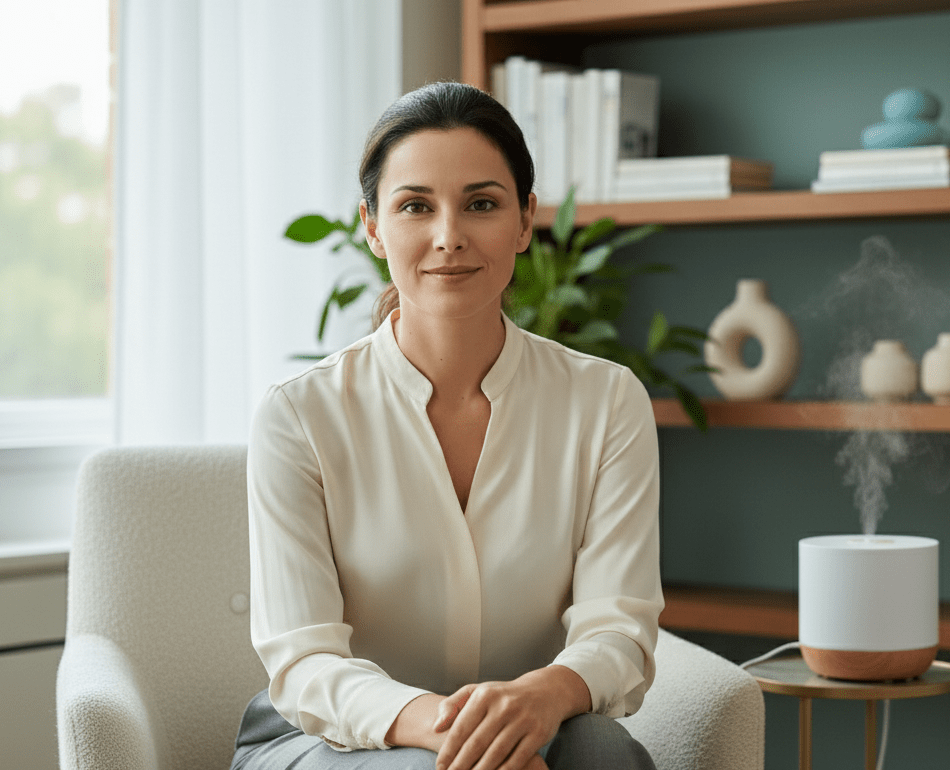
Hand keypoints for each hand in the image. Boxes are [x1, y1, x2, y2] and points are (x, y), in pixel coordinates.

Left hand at [433, 666, 588, 769]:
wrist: (546, 691)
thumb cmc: (503, 695)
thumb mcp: (477, 691)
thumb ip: (453, 705)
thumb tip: (436, 727)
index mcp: (485, 695)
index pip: (461, 727)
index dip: (448, 750)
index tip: (440, 766)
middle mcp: (504, 706)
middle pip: (476, 743)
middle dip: (460, 765)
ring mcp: (523, 720)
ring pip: (496, 754)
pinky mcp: (538, 733)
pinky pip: (516, 759)